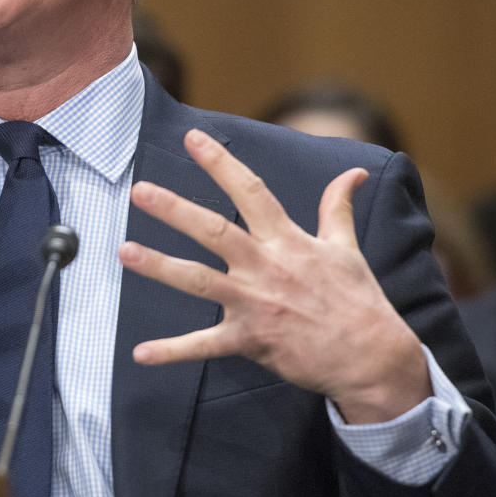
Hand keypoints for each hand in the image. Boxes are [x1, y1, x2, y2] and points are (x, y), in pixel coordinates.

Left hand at [119, 128, 430, 423]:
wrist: (372, 358)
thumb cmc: (358, 301)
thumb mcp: (346, 248)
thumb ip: (338, 207)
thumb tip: (354, 172)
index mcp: (287, 241)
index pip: (251, 191)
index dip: (220, 163)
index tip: (193, 138)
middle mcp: (265, 267)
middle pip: (214, 231)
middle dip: (175, 210)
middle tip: (140, 191)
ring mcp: (254, 304)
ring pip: (199, 281)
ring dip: (159, 267)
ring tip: (123, 251)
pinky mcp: (250, 340)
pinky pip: (204, 346)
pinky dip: (172, 351)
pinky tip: (140, 353)